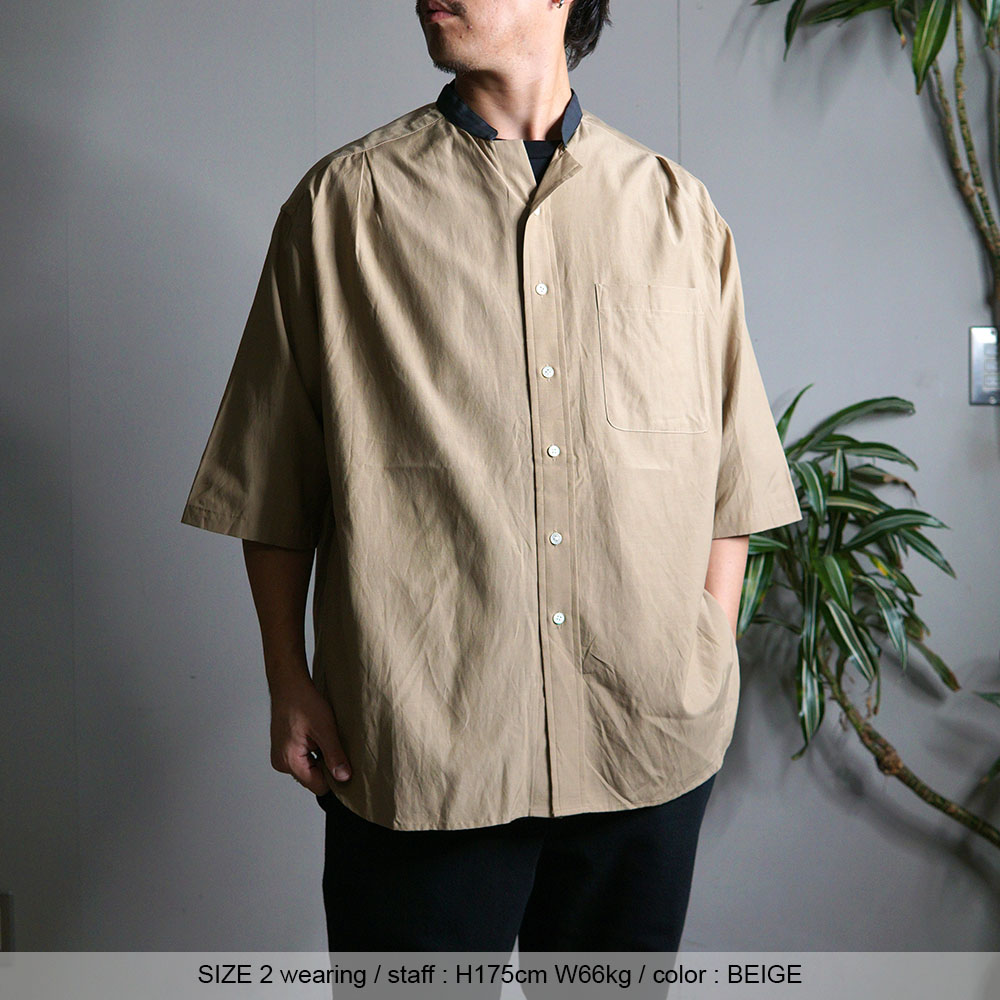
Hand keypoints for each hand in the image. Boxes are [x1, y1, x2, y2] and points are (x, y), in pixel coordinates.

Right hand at [268, 671, 351, 795]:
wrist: (289, 684)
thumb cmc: (303, 702)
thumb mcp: (325, 729)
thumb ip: (334, 756)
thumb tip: (343, 777)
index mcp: (289, 761)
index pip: (318, 787)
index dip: (334, 778)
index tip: (344, 764)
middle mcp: (281, 763)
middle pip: (312, 779)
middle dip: (326, 766)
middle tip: (332, 744)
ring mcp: (281, 756)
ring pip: (308, 768)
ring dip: (319, 757)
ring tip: (323, 737)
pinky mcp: (284, 749)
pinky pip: (303, 759)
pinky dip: (313, 751)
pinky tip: (316, 735)